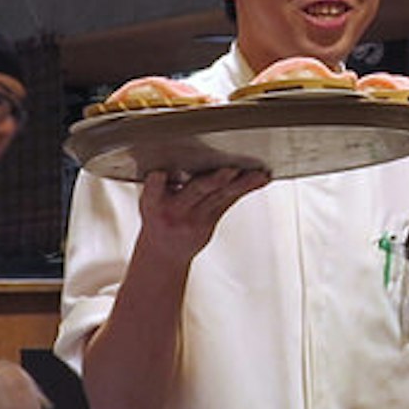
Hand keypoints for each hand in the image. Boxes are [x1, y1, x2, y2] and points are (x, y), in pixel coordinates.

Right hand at [136, 164, 265, 259]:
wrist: (164, 253)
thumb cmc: (156, 219)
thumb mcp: (147, 202)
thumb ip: (157, 183)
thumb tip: (172, 156)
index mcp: (153, 205)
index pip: (153, 191)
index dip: (156, 181)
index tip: (160, 173)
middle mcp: (175, 211)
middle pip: (195, 192)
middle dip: (213, 181)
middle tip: (229, 170)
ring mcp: (196, 218)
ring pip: (220, 196)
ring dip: (241, 184)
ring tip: (256, 174)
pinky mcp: (212, 221)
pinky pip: (231, 201)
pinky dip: (247, 188)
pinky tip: (261, 179)